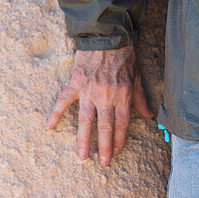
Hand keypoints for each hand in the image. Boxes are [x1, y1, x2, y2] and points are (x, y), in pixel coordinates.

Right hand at [46, 43, 153, 165]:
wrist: (108, 34)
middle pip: (105, 125)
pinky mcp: (76, 82)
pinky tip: (49, 126)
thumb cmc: (123, 55)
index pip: (122, 122)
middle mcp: (107, 94)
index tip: (117, 152)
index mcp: (123, 93)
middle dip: (104, 146)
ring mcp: (90, 89)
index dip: (120, 139)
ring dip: (84, 139)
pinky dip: (56, 112)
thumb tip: (149, 115)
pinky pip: (64, 99)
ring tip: (82, 156)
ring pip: (86, 119)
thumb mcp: (136, 75)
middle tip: (103, 163)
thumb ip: (140, 97)